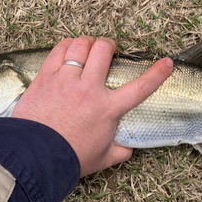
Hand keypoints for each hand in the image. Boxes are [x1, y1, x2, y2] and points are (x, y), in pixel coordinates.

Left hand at [11, 37, 172, 177]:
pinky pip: (58, 50)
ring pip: (80, 45)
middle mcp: (89, 89)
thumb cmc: (69, 158)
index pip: (140, 88)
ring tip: (88, 47)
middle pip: (103, 50)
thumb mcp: (103, 158)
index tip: (167, 63)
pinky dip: (66, 45)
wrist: (33, 158)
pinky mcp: (45, 78)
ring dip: (88, 42)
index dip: (157, 74)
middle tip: (109, 50)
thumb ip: (120, 151)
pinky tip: (69, 48)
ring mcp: (66, 81)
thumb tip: (129, 149)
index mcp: (107, 109)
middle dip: (110, 45)